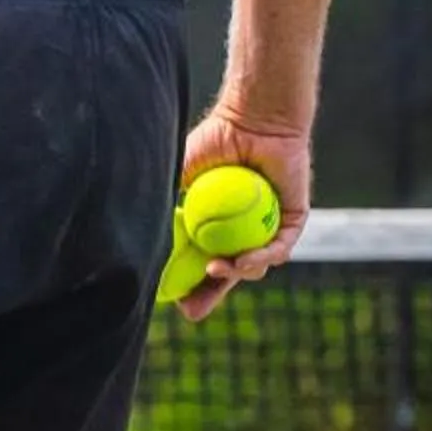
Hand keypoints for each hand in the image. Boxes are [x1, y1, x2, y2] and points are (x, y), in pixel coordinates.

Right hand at [173, 108, 312, 321]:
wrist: (252, 120)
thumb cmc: (215, 141)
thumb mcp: (180, 176)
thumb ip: (167, 203)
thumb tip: (139, 234)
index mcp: (214, 223)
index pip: (200, 261)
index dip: (188, 284)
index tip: (173, 300)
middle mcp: (242, 229)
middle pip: (227, 273)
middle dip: (210, 296)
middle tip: (192, 310)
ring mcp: (266, 226)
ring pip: (253, 265)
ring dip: (234, 275)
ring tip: (217, 269)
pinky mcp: (292, 219)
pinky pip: (279, 246)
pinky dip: (262, 257)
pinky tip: (244, 262)